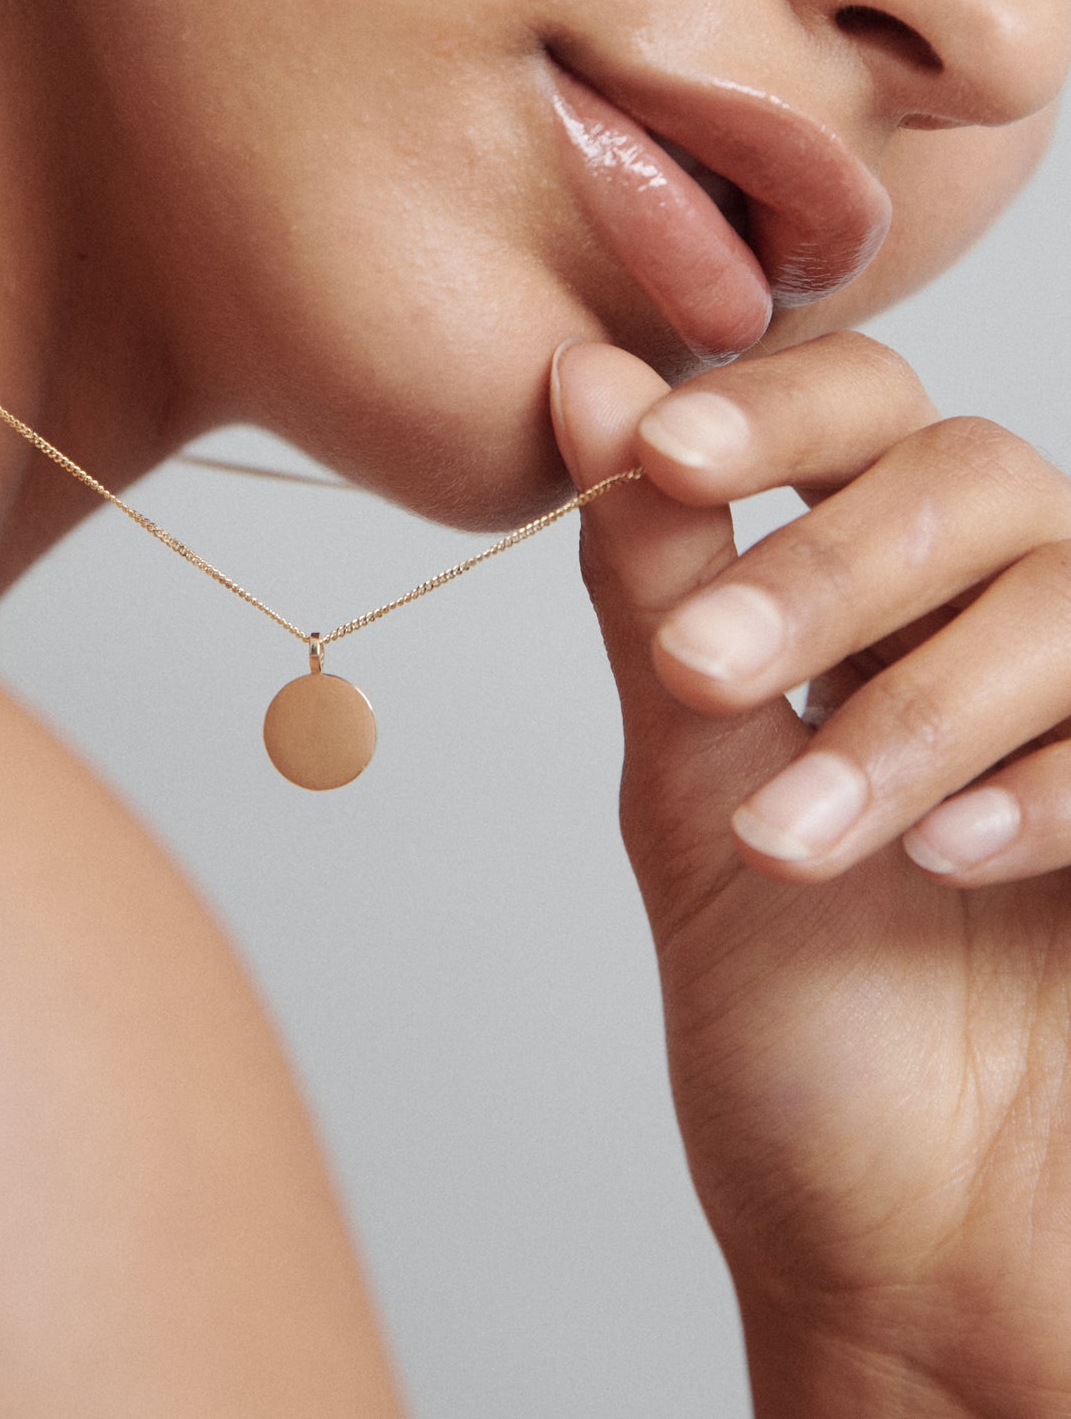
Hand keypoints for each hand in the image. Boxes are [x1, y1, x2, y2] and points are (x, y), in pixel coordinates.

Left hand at [553, 334, 1070, 1417]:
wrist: (904, 1224)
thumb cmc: (789, 1015)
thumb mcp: (686, 783)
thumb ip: (653, 586)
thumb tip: (581, 379)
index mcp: (866, 611)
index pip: (855, 418)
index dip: (768, 409)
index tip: (658, 450)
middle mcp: (989, 633)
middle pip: (965, 477)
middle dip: (823, 572)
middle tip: (702, 673)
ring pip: (1053, 595)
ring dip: (910, 711)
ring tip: (796, 842)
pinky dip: (1046, 783)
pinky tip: (953, 858)